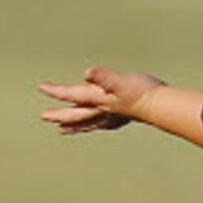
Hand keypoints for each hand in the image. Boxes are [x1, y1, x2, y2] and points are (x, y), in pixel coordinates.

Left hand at [38, 66, 165, 133]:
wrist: (161, 106)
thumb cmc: (142, 91)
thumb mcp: (121, 80)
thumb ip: (104, 77)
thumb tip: (87, 73)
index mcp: (99, 98)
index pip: (73, 94)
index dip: (57, 91)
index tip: (41, 88)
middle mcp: (103, 108)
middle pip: (76, 113)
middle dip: (60, 114)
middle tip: (44, 116)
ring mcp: (113, 114)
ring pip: (88, 121)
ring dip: (74, 125)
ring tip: (62, 129)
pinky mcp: (124, 115)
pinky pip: (104, 122)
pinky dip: (96, 124)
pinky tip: (98, 123)